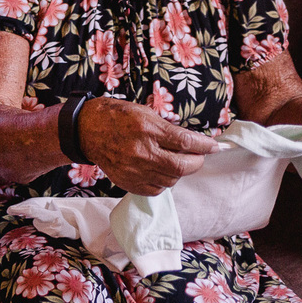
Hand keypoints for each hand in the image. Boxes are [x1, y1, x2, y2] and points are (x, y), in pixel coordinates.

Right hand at [78, 98, 214, 194]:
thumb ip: (168, 129)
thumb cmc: (117, 117)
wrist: (87, 130)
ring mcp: (133, 169)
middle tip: (199, 156)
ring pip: (171, 180)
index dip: (204, 145)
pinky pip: (156, 189)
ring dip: (180, 172)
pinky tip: (161, 171)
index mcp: (146, 129)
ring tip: (177, 162)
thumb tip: (194, 142)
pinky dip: (164, 182)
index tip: (214, 146)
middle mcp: (140, 151)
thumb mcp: (145, 113)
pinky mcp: (127, 181)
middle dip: (197, 162)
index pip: (184, 141)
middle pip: (181, 166)